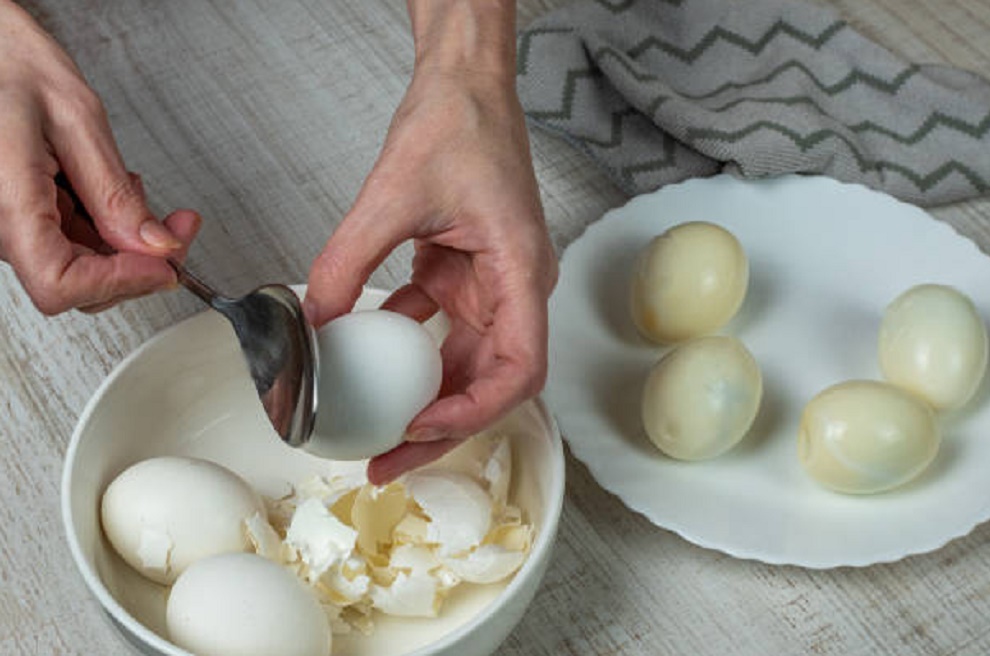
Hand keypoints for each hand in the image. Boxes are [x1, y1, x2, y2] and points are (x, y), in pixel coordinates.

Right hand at [0, 1, 198, 314]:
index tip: (165, 264)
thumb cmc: (13, 67)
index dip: (120, 282)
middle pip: (77, 282)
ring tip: (133, 188)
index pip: (60, 282)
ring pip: (80, 266)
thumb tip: (158, 247)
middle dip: (139, 260)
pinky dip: (107, 226)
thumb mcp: (78, 121)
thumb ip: (115, 193)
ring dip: (125, 241)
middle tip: (179, 228)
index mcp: (7, 199)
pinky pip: (71, 243)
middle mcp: (0, 222)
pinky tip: (111, 189)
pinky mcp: (23, 220)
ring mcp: (9, 225)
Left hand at [305, 6, 557, 483]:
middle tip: (386, 462)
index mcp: (520, 272)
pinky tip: (366, 358)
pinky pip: (439, 331)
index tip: (419, 426)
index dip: (474, 411)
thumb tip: (316, 322)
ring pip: (464, 365)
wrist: (463, 88)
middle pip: (490, 383)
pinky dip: (405, 351)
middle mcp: (516, 289)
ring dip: (423, 400)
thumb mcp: (392, 194)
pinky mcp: (464, 276)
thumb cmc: (459, 125)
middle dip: (441, 429)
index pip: (520, 369)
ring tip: (377, 432)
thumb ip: (348, 262)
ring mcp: (491, 285)